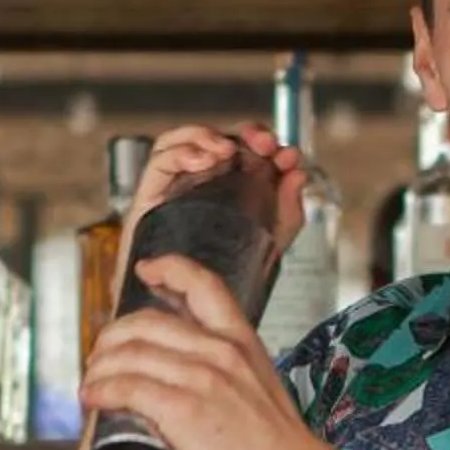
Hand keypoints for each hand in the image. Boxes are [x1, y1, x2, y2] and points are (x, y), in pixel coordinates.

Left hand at [80, 255, 323, 449]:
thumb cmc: (275, 449)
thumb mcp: (258, 389)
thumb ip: (225, 373)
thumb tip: (181, 381)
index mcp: (241, 341)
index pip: (203, 285)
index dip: (169, 268)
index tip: (146, 271)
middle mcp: (220, 351)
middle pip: (146, 322)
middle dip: (112, 337)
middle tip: (100, 360)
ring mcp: (201, 378)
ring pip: (129, 354)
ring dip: (99, 368)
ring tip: (91, 386)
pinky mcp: (183, 409)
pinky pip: (127, 387)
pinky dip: (102, 390)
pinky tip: (94, 399)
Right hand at [120, 123, 311, 281]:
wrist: (185, 316)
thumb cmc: (222, 279)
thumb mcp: (269, 241)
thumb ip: (288, 209)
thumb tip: (298, 173)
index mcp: (230, 186)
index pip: (247, 149)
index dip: (266, 142)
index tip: (287, 156)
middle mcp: (201, 182)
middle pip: (220, 138)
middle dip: (244, 133)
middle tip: (263, 144)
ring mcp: (175, 187)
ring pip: (185, 140)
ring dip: (208, 136)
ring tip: (227, 151)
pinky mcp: (151, 197)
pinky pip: (159, 161)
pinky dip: (180, 152)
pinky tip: (201, 162)